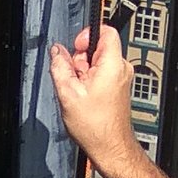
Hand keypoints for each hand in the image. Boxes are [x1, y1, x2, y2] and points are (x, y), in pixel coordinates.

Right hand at [50, 24, 138, 176]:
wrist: (110, 147)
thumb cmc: (96, 127)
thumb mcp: (68, 93)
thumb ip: (60, 66)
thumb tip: (57, 52)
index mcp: (112, 64)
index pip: (106, 30)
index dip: (86, 34)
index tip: (75, 47)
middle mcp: (120, 69)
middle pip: (97, 47)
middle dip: (80, 59)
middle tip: (74, 78)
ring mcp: (120, 78)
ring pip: (96, 62)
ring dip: (83, 73)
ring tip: (79, 92)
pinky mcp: (117, 88)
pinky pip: (100, 74)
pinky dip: (89, 82)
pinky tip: (85, 97)